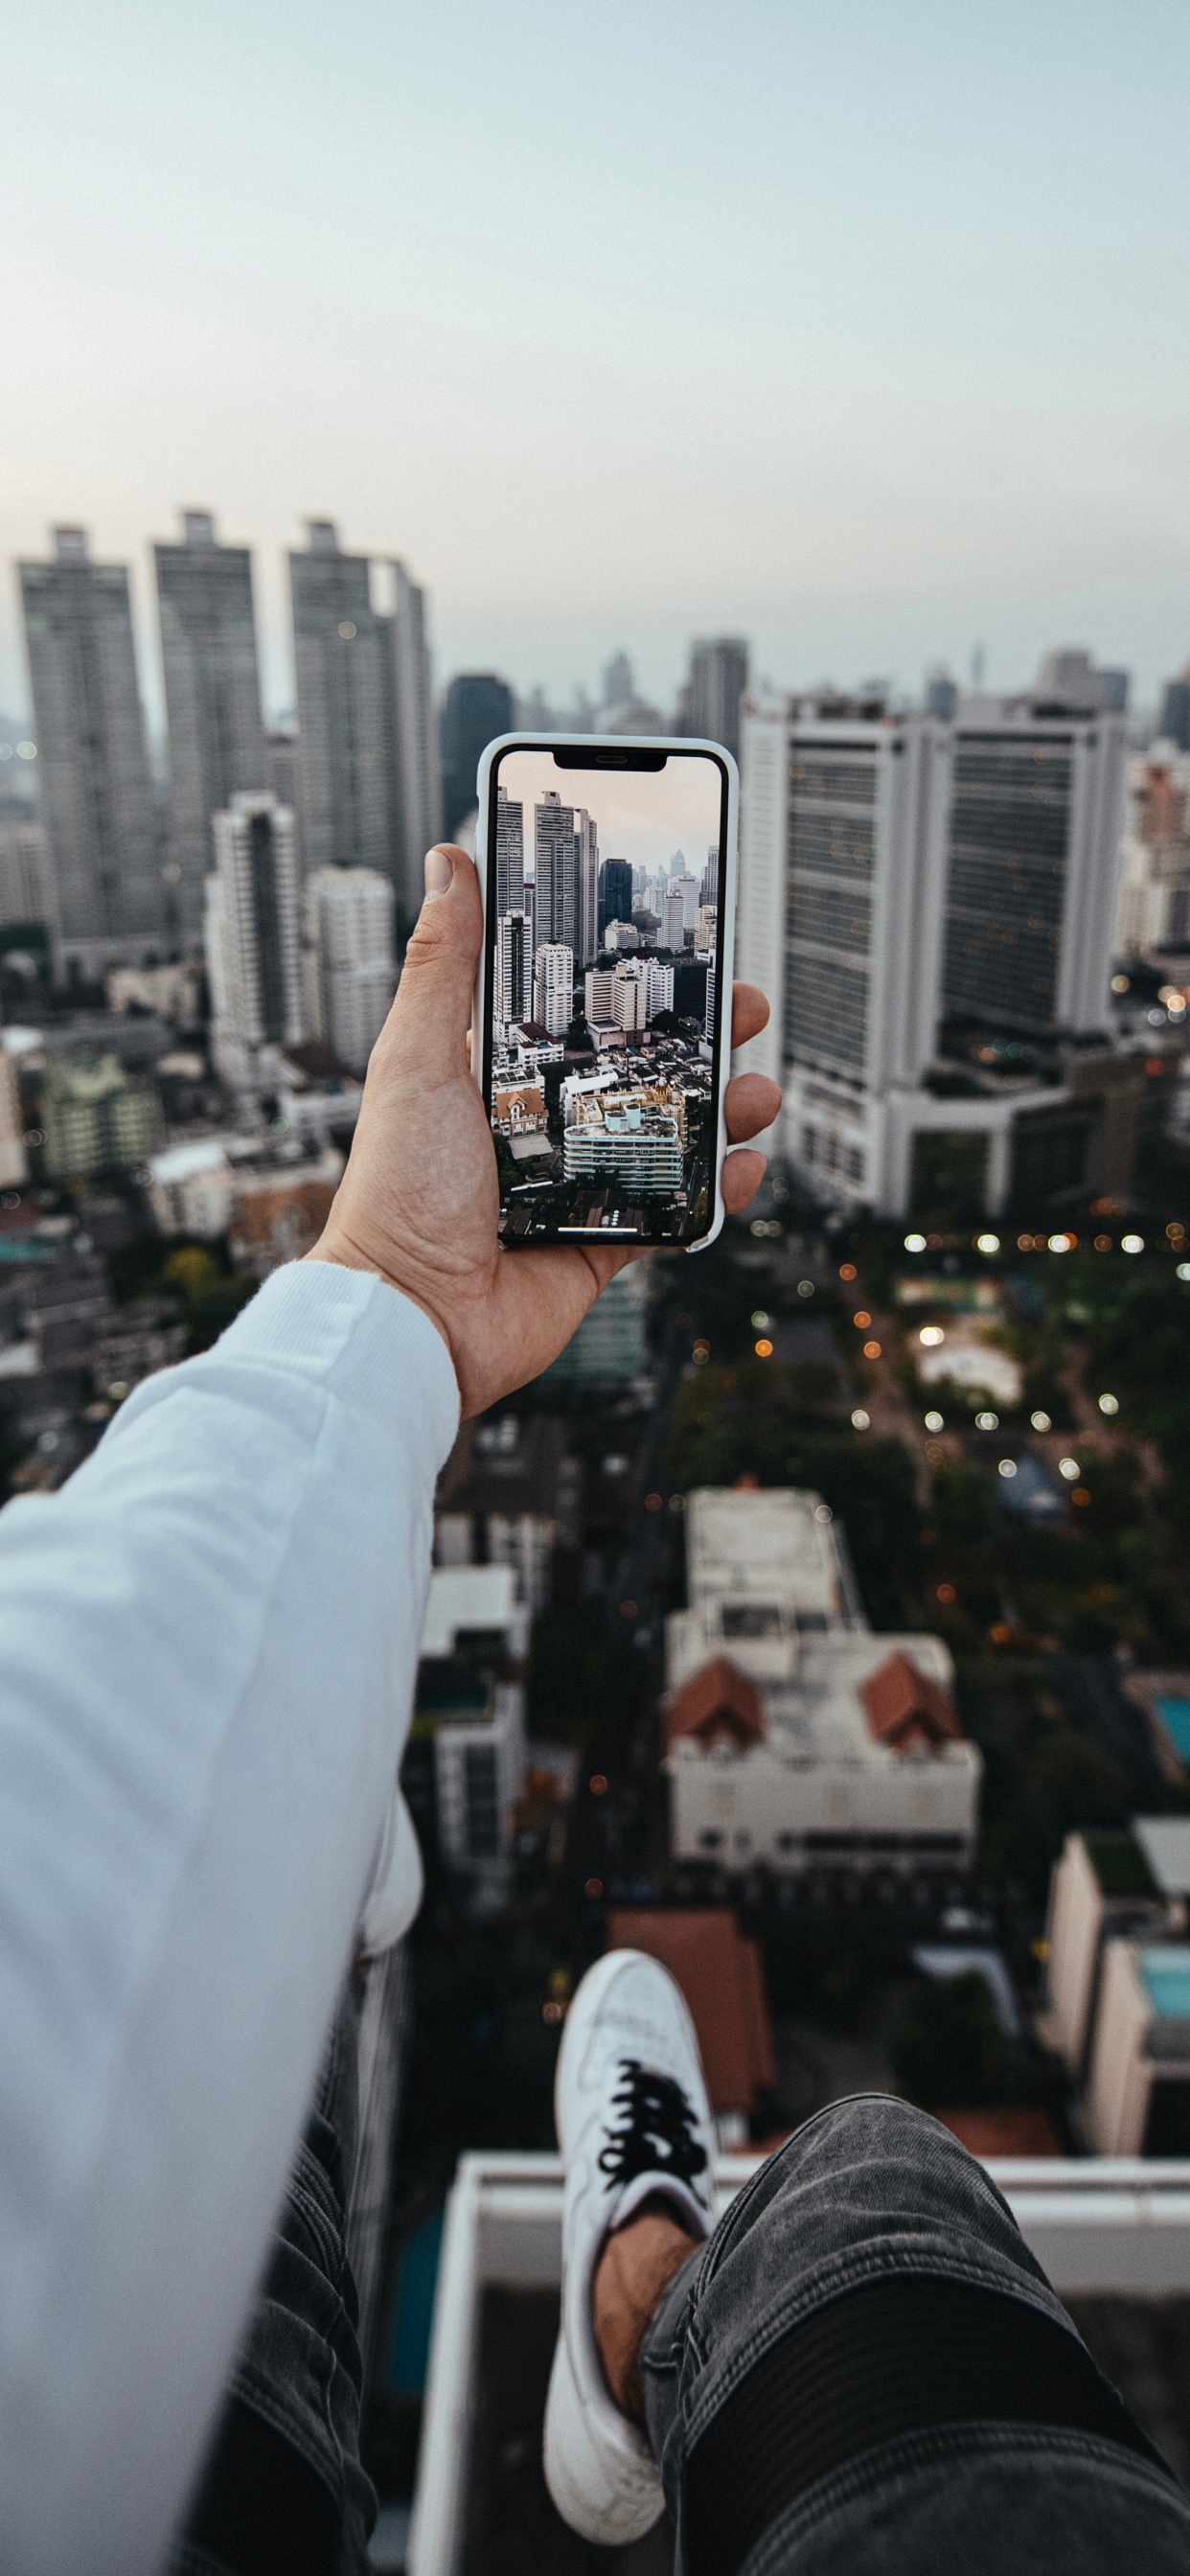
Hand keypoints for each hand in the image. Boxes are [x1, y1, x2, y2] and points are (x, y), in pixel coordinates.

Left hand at [309, 845, 781, 1416]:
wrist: (411, 1318)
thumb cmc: (397, 1190)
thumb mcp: (418, 1056)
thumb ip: (442, 962)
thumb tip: (446, 860)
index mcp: (498, 1072)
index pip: (578, 1007)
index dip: (633, 976)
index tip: (682, 942)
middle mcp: (541, 1122)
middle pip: (640, 1064)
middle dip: (700, 1034)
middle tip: (743, 1004)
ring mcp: (576, 1183)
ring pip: (670, 1133)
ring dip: (723, 1107)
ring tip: (756, 1088)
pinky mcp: (603, 1242)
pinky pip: (675, 1209)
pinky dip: (717, 1188)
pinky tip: (745, 1165)